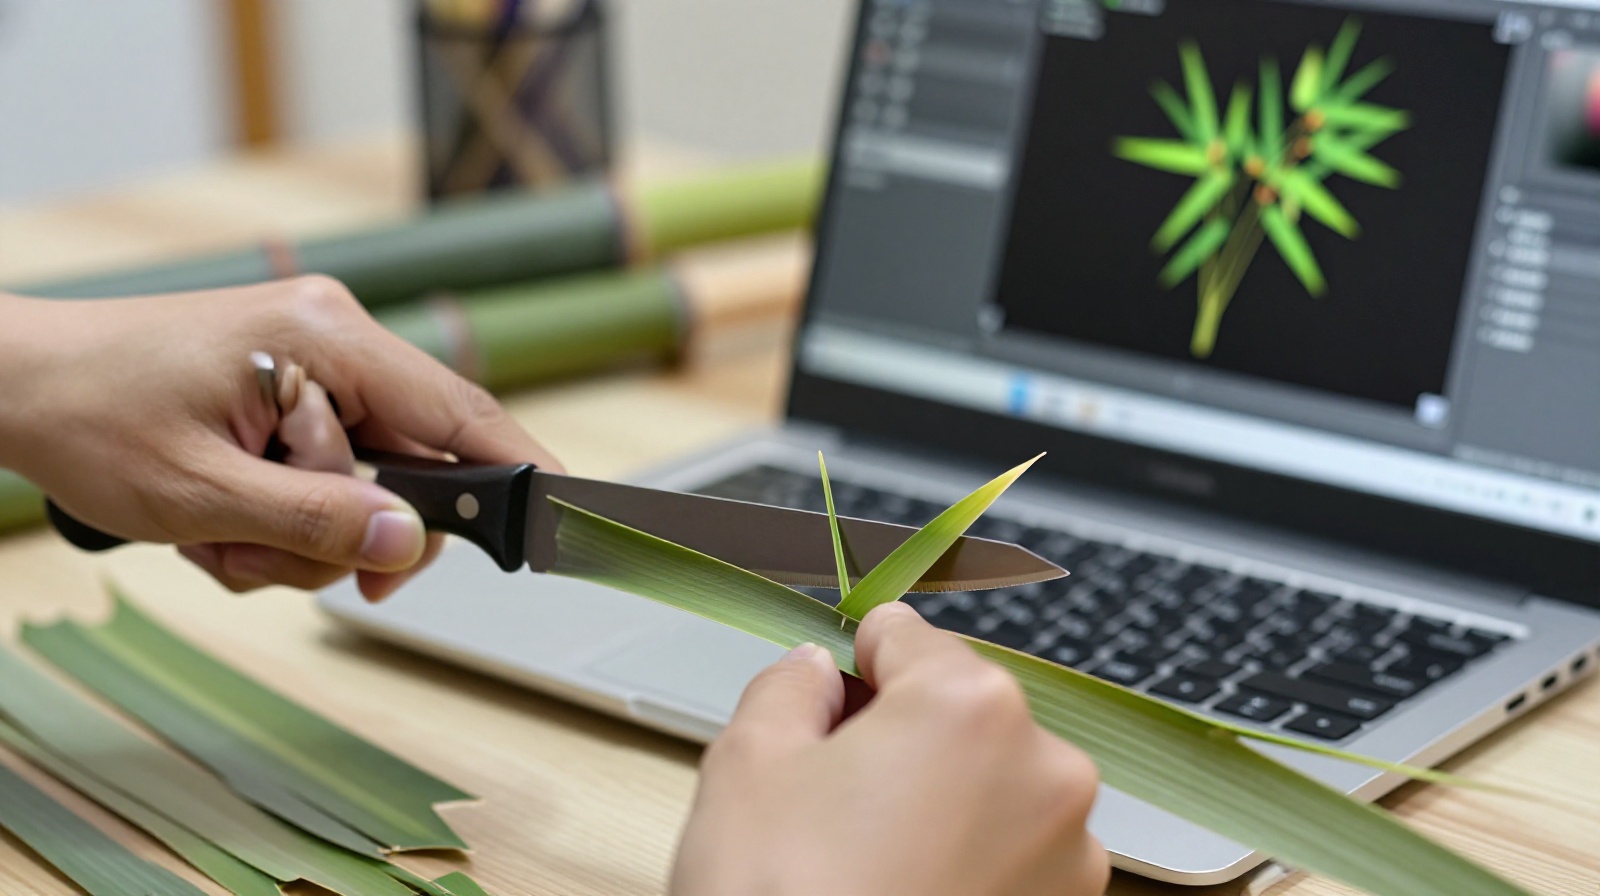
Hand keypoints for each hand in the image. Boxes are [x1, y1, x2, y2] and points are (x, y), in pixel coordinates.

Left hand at [0, 279, 559, 599]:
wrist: (16, 382)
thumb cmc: (91, 416)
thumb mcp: (202, 494)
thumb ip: (317, 521)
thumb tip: (409, 543)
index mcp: (328, 340)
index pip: (461, 412)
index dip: (521, 469)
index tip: (567, 518)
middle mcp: (335, 338)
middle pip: (417, 462)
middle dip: (360, 532)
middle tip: (291, 561)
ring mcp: (315, 363)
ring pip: (369, 483)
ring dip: (304, 535)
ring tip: (224, 539)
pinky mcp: (293, 391)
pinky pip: (330, 475)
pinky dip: (285, 519)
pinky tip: (222, 523)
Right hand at [671, 602, 1109, 895]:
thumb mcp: (748, 764)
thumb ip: (788, 686)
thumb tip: (815, 670)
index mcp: (970, 706)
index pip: (906, 637)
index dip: (854, 663)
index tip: (831, 688)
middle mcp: (1045, 768)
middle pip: (956, 710)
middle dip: (896, 736)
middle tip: (827, 795)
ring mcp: (1069, 851)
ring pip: (987, 784)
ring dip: (936, 799)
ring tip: (863, 859)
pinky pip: (1011, 851)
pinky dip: (965, 858)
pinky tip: (902, 891)